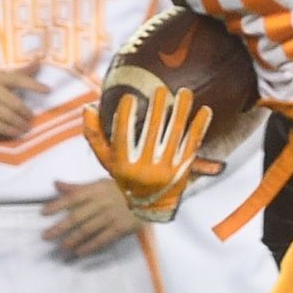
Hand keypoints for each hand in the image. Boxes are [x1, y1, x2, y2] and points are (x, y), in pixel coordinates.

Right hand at [0, 67, 45, 139]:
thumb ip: (20, 73)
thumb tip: (39, 60)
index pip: (18, 79)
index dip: (34, 85)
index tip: (48, 91)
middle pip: (15, 104)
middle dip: (26, 113)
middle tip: (31, 118)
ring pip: (8, 117)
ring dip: (20, 124)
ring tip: (26, 127)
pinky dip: (10, 131)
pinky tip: (17, 133)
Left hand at [41, 178, 140, 259]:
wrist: (148, 196)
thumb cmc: (120, 189)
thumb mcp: (99, 183)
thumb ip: (77, 187)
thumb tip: (55, 184)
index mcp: (95, 190)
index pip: (72, 198)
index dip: (56, 205)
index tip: (42, 214)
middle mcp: (100, 204)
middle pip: (76, 217)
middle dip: (59, 227)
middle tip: (45, 237)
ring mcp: (110, 217)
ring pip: (87, 230)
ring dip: (72, 240)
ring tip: (61, 248)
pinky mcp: (120, 228)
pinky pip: (102, 239)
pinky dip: (90, 247)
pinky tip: (79, 253)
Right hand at [83, 83, 218, 221]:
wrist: (153, 203)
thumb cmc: (125, 174)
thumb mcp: (106, 160)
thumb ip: (95, 135)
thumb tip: (87, 107)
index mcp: (124, 165)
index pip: (123, 137)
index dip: (125, 117)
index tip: (129, 96)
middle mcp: (145, 168)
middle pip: (152, 133)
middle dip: (157, 109)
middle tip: (161, 89)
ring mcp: (167, 169)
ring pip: (175, 135)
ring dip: (182, 112)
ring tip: (185, 92)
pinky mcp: (184, 168)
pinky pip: (193, 144)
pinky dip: (199, 126)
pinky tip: (205, 110)